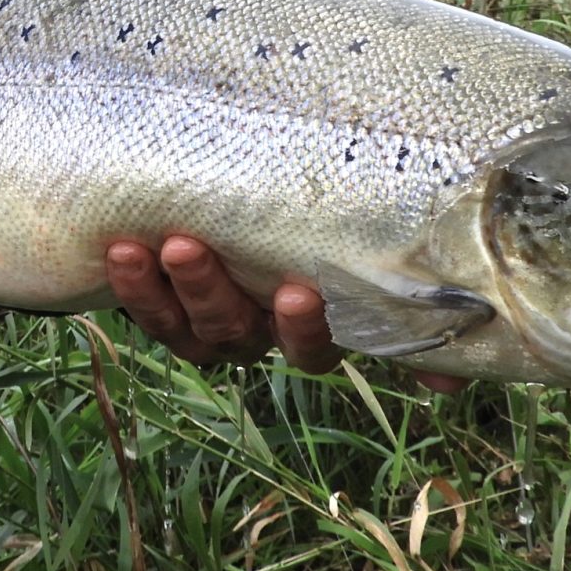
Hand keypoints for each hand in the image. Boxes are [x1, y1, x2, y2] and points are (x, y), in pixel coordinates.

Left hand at [106, 235, 472, 390]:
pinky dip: (134, 285)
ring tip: (155, 244)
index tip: (299, 288)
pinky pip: (146, 308)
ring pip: (188, 326)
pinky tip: (122, 250)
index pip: (316, 349)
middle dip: (215, 295)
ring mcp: (208, 320)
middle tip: (192, 249)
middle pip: (237, 334)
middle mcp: (259, 331)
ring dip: (167, 289)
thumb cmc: (316, 215)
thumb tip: (447, 380)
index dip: (306, 329)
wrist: (238, 190)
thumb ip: (411, 304)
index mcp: (313, 325)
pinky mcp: (163, 301)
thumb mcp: (367, 247)